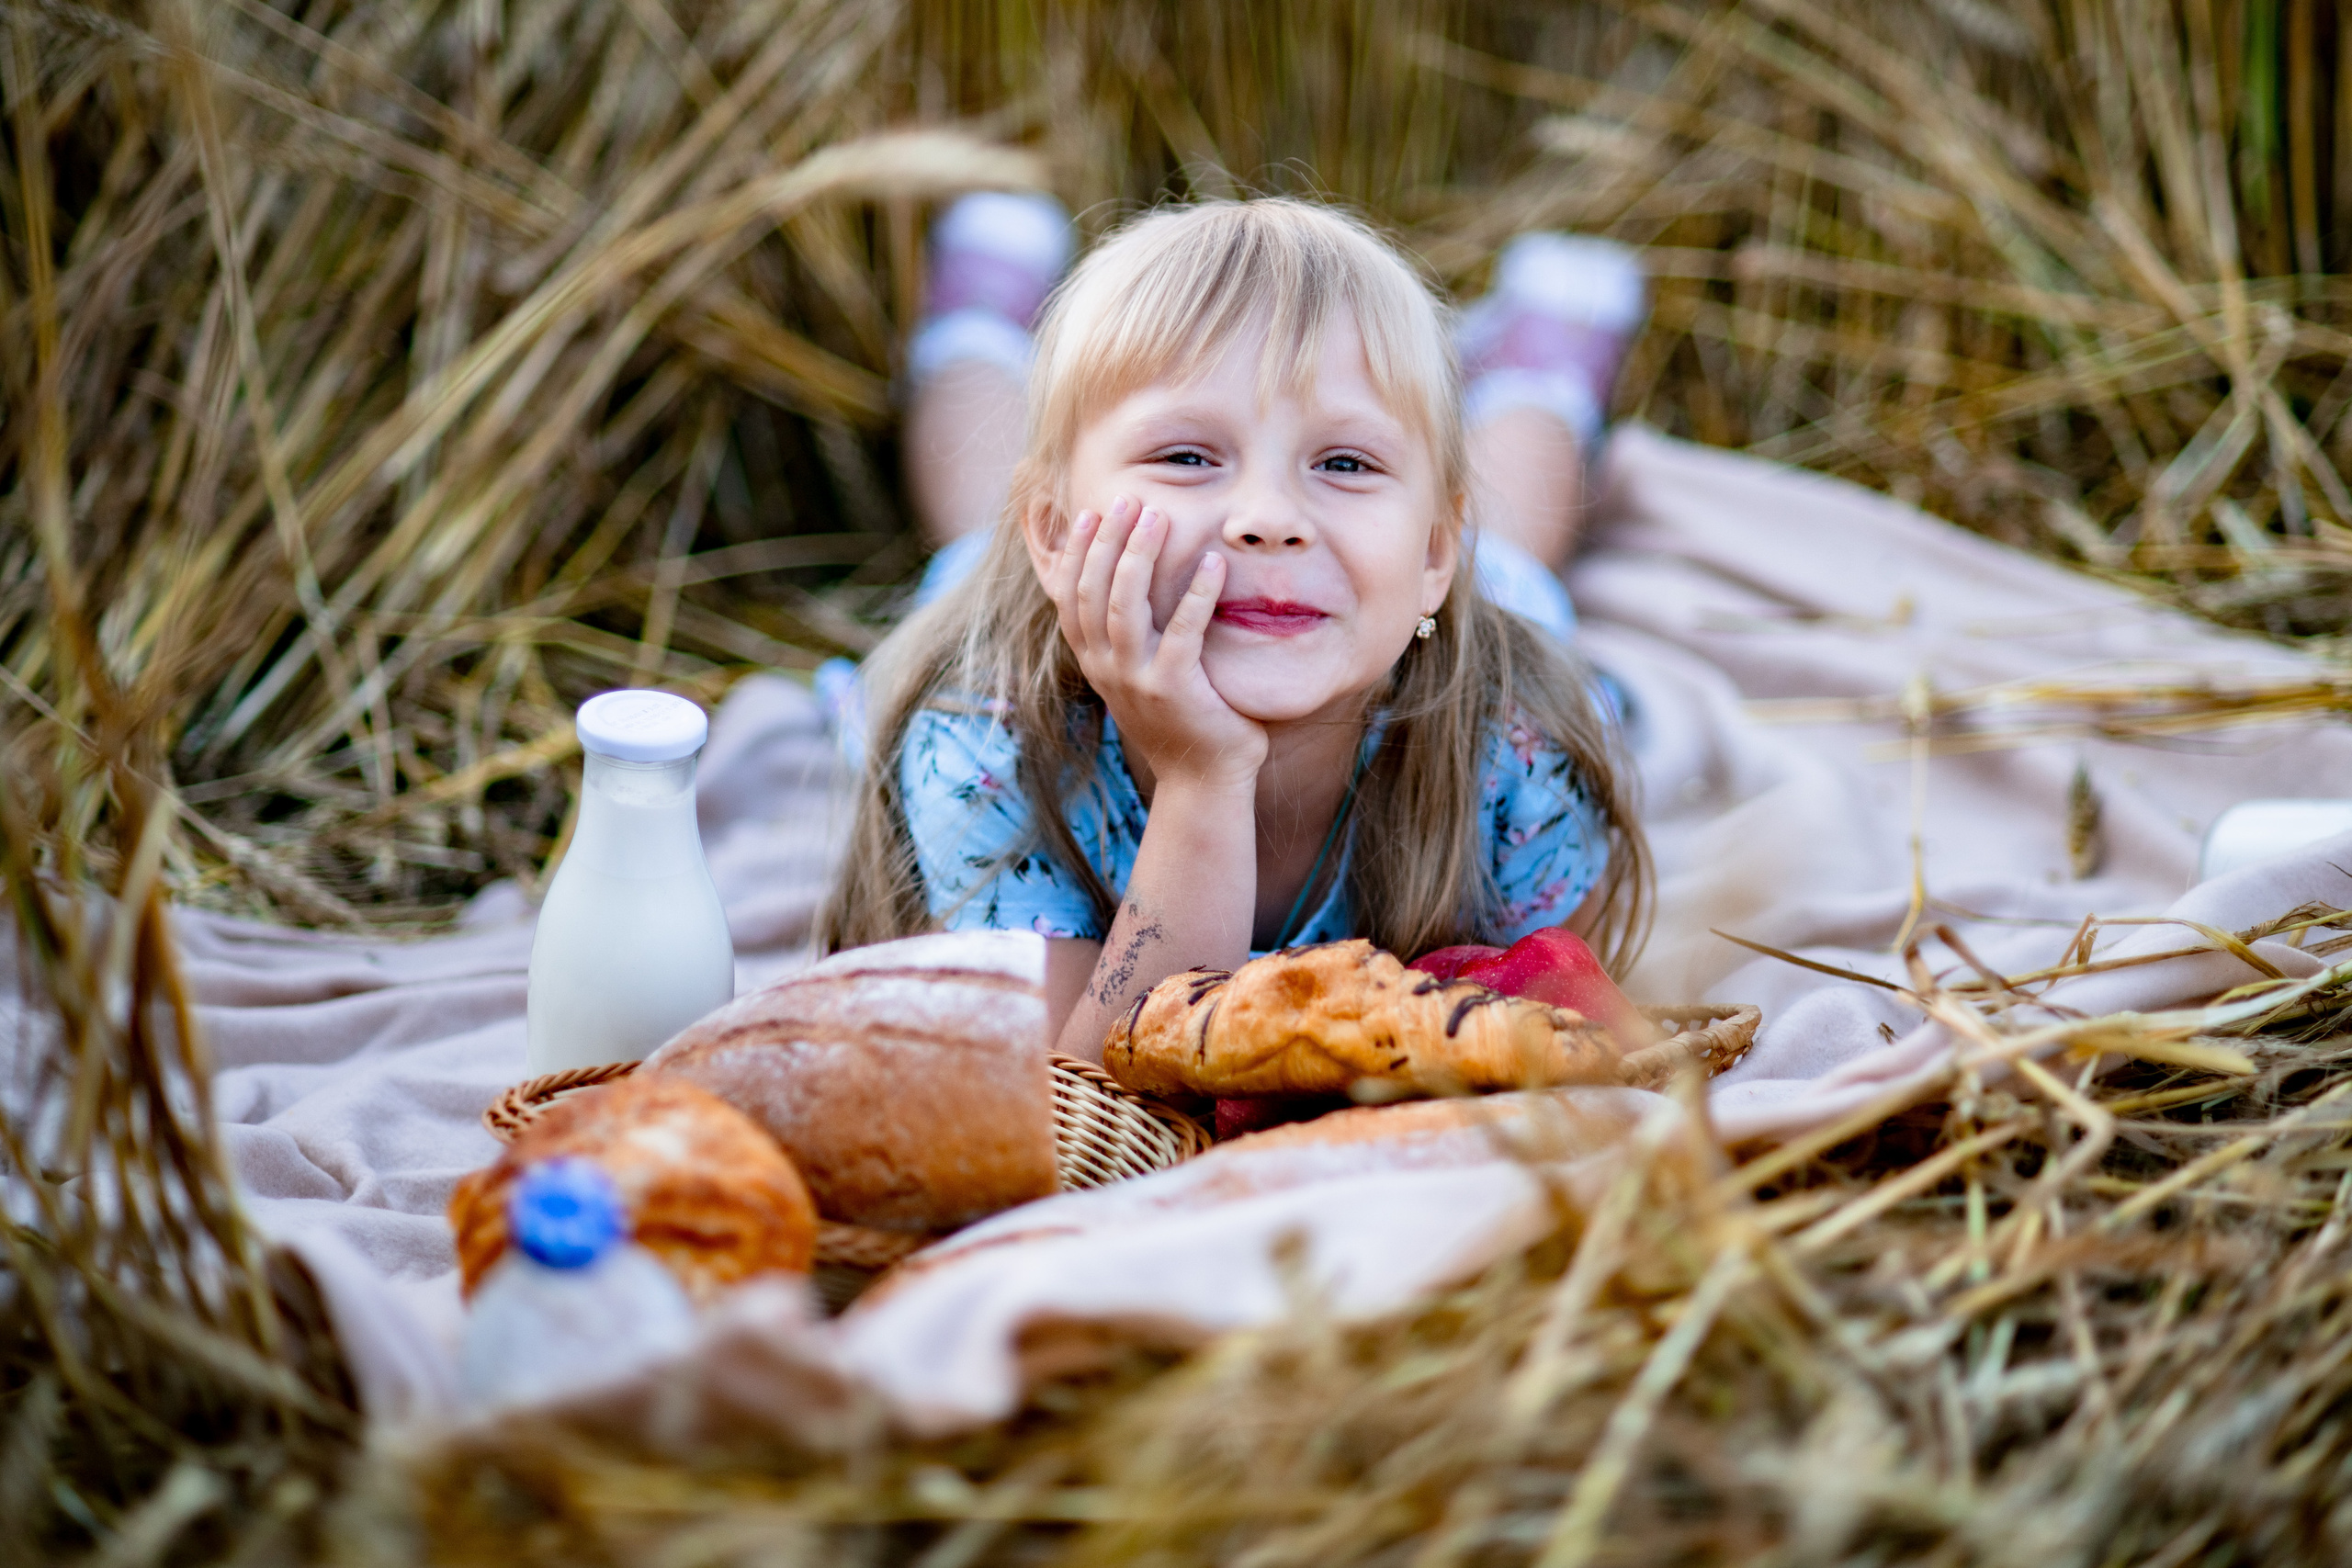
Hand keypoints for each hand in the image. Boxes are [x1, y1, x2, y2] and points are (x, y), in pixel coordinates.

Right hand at [1043, 495, 1266, 793]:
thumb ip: (1130, 635)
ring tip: (1158, 516)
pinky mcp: (1173, 690)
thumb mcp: (1142, 674)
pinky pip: (1182, 633)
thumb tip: (1129, 583)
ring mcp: (1136, 681)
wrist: (1203, 781)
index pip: (1068, 596)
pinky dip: (1196, 594)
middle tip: (1126, 499)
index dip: (1074, 552)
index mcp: (1094, 661)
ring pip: (1124, 606)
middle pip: (1092, 592)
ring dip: (1139, 556)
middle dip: (1105, 540)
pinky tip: (1213, 564)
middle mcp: (1105, 668)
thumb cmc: (1182, 719)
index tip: (1087, 512)